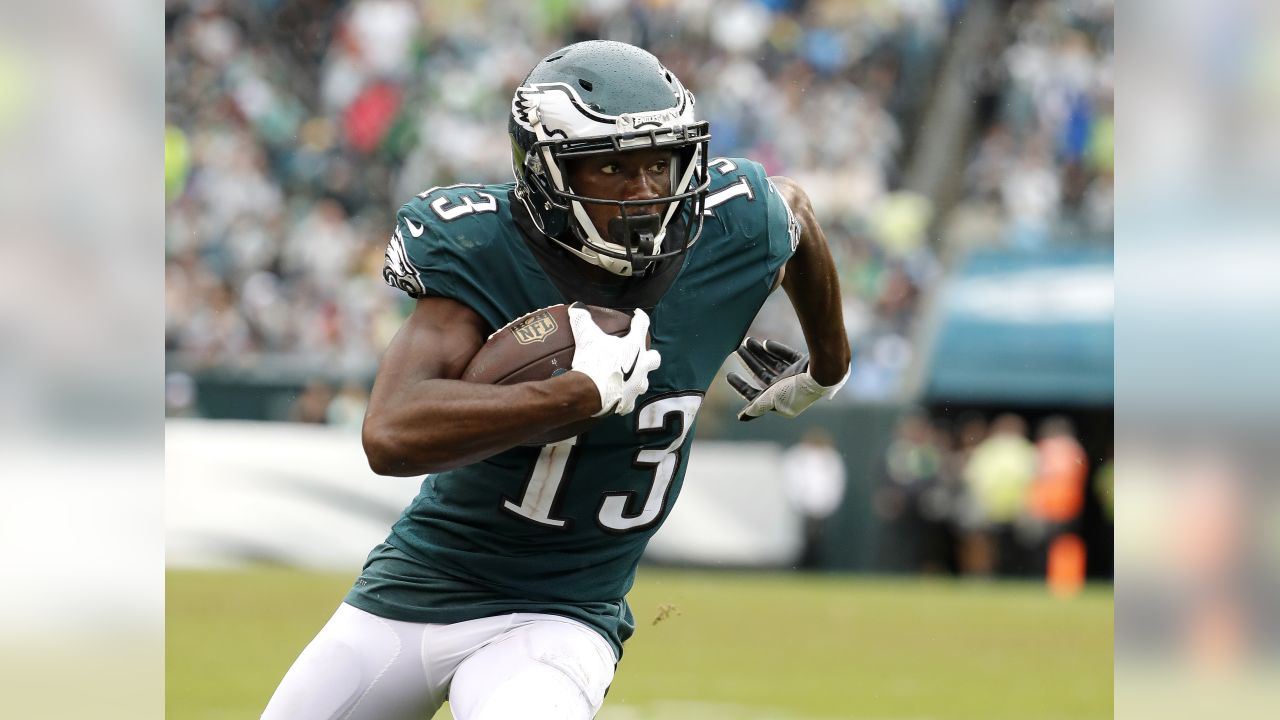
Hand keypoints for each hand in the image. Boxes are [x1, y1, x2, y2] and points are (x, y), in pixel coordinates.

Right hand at [568, 303, 661, 416]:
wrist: (589, 392)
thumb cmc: (593, 361)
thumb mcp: (586, 336)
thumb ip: (582, 319)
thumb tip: (577, 307)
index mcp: (635, 346)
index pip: (642, 325)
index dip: (640, 318)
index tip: (637, 315)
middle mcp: (641, 366)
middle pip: (654, 358)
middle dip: (649, 355)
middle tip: (639, 353)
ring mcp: (636, 386)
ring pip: (643, 382)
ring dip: (637, 378)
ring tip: (627, 376)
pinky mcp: (628, 403)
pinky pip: (629, 401)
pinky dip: (623, 397)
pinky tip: (616, 395)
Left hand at [725, 337, 846, 420]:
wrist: (824, 373)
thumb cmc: (796, 389)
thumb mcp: (771, 400)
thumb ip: (756, 406)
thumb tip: (741, 417)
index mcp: (780, 402)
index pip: (755, 394)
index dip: (741, 386)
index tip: (729, 375)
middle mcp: (788, 390)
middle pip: (763, 375)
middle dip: (749, 363)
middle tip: (737, 349)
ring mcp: (797, 377)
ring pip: (773, 364)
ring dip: (759, 353)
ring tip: (748, 341)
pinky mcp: (805, 365)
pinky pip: (788, 356)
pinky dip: (777, 350)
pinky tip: (766, 343)